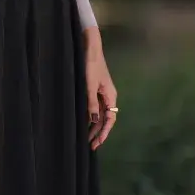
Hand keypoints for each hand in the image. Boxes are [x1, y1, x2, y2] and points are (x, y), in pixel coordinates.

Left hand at [85, 32, 117, 150]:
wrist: (89, 49)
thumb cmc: (91, 66)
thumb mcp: (89, 86)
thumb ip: (91, 103)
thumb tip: (94, 121)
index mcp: (110, 96)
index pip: (110, 119)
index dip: (104, 132)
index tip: (97, 143)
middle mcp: (108, 97)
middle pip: (105, 119)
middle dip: (98, 133)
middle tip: (90, 145)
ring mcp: (102, 94)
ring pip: (100, 115)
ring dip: (94, 126)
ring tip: (86, 138)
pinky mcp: (95, 90)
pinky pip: (94, 108)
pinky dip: (90, 117)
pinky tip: (84, 123)